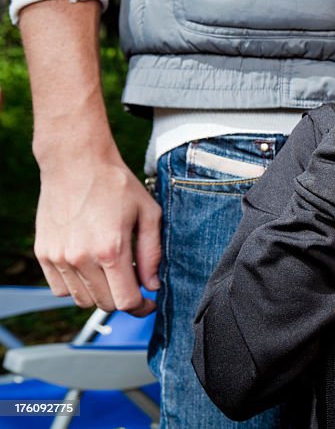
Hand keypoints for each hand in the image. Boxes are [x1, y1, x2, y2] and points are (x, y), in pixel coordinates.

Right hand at [35, 146, 161, 316]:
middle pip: (105, 304)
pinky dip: (77, 287)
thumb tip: (152, 285)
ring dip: (100, 294)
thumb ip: (152, 253)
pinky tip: (90, 268)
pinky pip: (61, 289)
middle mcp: (82, 258)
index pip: (126, 301)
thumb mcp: (149, 214)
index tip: (148, 303)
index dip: (141, 308)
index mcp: (112, 250)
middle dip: (124, 299)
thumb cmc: (116, 185)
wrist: (77, 163)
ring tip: (112, 273)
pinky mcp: (44, 254)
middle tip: (134, 284)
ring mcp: (59, 257)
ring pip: (82, 300)